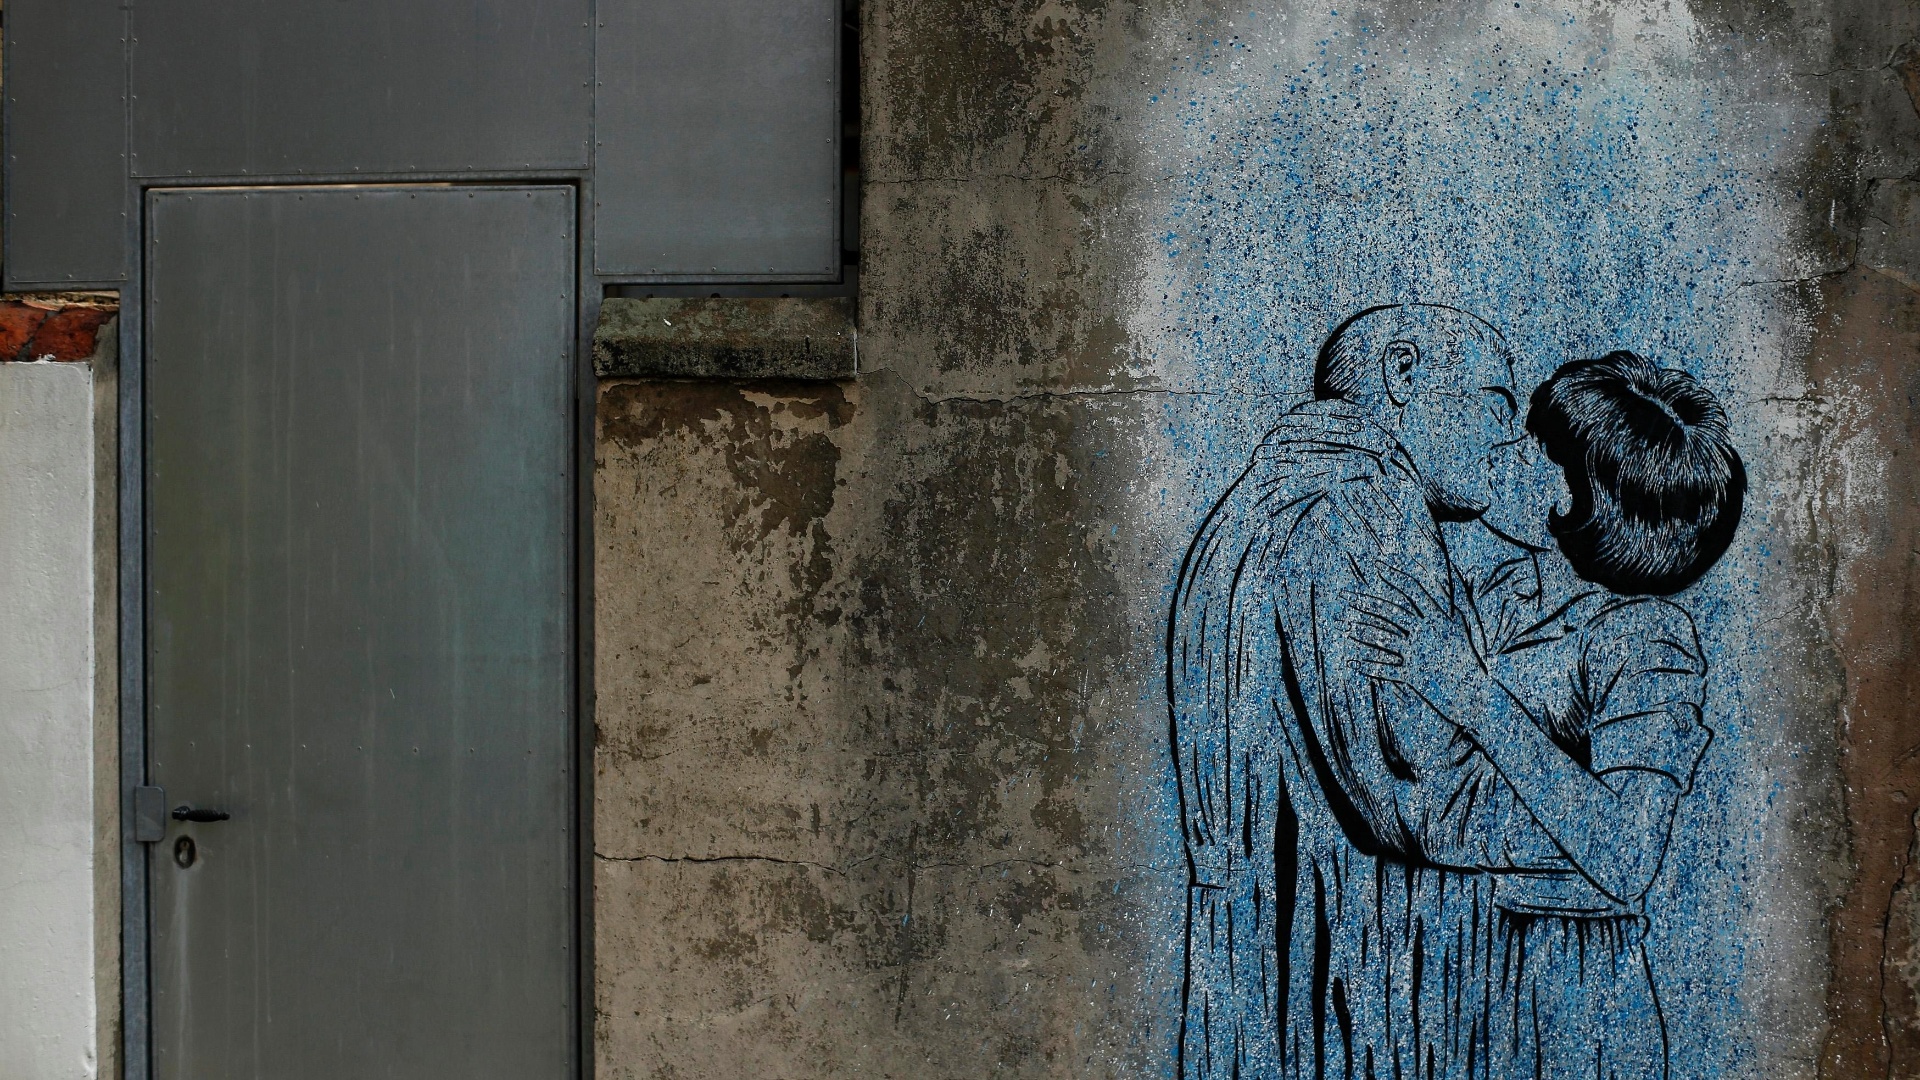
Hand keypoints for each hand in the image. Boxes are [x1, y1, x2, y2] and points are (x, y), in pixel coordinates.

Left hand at [1341, 564, 1485, 721]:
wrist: (1476, 692)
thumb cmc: (1469, 657)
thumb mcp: (1463, 626)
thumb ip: (1451, 604)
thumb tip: (1448, 577)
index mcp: (1439, 619)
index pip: (1413, 591)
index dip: (1395, 576)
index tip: (1378, 564)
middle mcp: (1426, 633)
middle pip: (1390, 612)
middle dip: (1365, 602)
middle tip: (1345, 596)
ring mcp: (1418, 654)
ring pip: (1384, 639)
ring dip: (1362, 633)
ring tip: (1345, 628)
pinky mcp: (1413, 676)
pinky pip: (1385, 669)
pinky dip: (1367, 667)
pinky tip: (1351, 662)